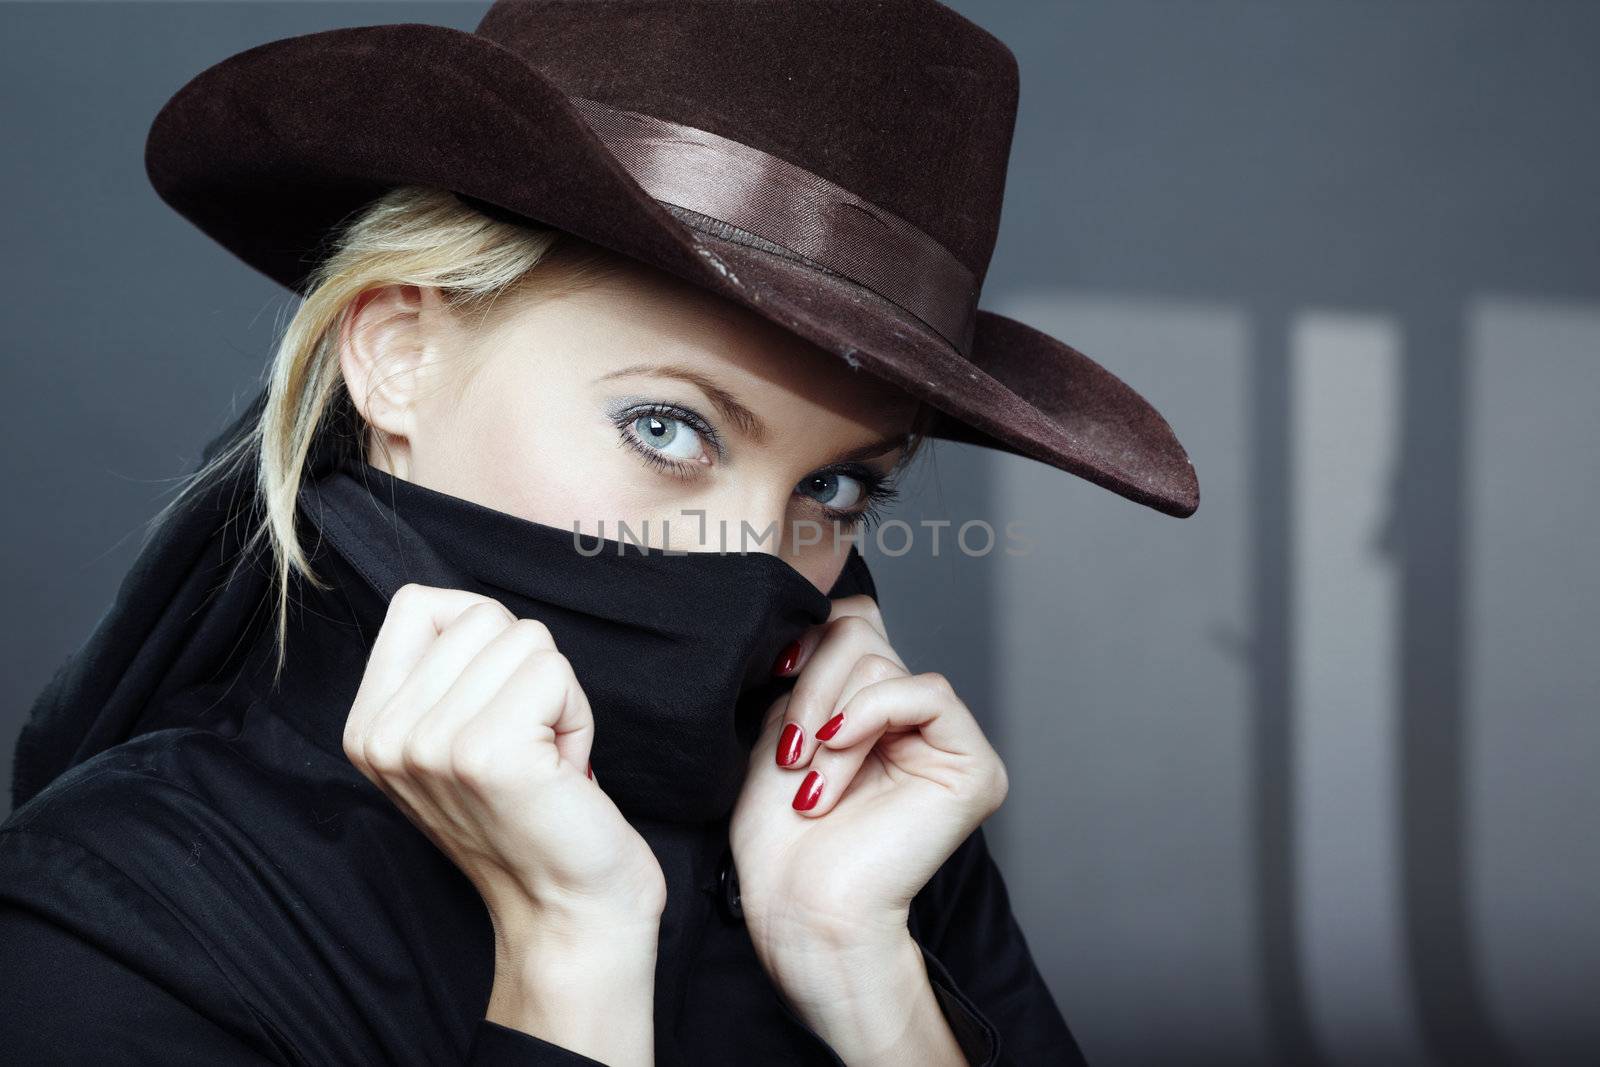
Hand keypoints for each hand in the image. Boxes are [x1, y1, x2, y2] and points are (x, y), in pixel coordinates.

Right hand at [343, 583, 663, 1062]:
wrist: (569, 908)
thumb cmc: (531, 814)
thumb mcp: (455, 737)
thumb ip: (441, 672)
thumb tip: (459, 606)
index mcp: (367, 727)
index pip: (419, 602)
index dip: (482, 640)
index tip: (494, 709)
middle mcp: (384, 736)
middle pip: (481, 615)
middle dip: (527, 672)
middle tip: (526, 745)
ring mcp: (430, 745)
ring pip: (525, 639)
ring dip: (556, 696)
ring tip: (542, 760)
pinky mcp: (487, 754)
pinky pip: (553, 671)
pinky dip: (576, 715)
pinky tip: (560, 770)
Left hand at [728, 594, 1007, 1006]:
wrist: (800, 912)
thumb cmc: (782, 842)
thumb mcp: (780, 731)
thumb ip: (806, 673)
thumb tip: (815, 613)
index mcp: (871, 710)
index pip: (852, 622)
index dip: (809, 637)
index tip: (773, 675)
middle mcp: (914, 719)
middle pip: (862, 630)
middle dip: (811, 684)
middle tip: (791, 752)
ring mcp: (948, 741)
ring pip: (882, 660)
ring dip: (829, 719)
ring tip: (813, 781)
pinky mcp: (973, 766)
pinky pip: (926, 692)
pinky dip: (870, 714)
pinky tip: (839, 757)